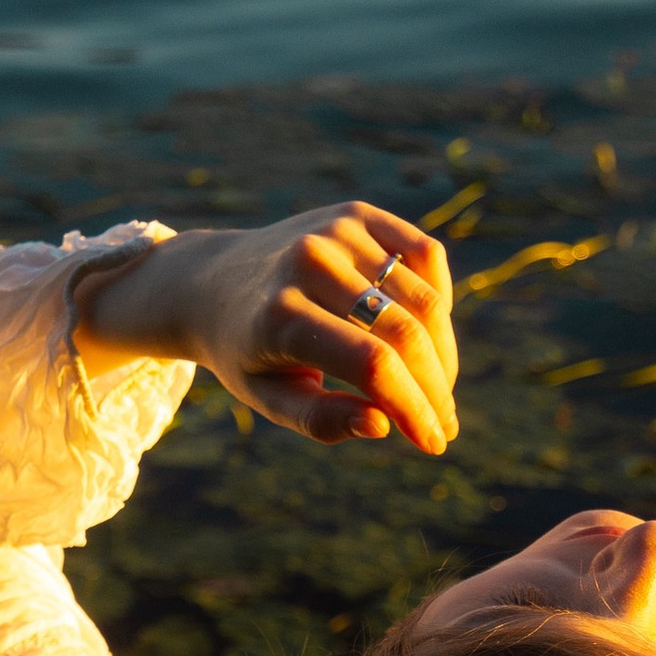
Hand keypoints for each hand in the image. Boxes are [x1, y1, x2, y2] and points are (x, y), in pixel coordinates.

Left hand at [72, 200, 456, 453]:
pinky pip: (425, 254)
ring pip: (424, 298)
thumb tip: (382, 425)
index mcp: (279, 316)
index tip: (433, 443)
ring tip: (436, 387)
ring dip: (443, 353)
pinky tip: (428, 332)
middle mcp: (309, 263)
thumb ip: (320, 419)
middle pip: (404, 333)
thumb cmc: (245, 351)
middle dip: (435, 388)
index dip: (413, 407)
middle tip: (444, 424)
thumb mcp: (268, 397)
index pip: (371, 364)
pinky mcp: (355, 213)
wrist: (211, 280)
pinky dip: (438, 298)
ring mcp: (335, 231)